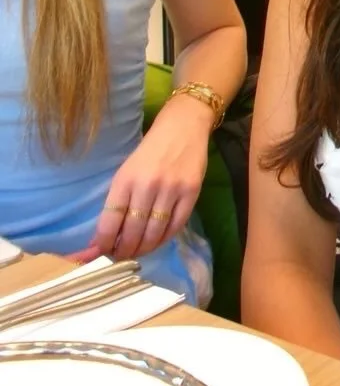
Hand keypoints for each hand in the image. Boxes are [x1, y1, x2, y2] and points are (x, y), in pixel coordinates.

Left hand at [68, 96, 211, 264]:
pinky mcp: (191, 192)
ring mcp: (171, 189)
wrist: (183, 127)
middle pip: (132, 231)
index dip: (104, 244)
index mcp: (125, 179)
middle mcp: (147, 185)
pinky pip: (175, 226)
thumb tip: (105, 236)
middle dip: (124, 251)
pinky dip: (164, 240)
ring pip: (154, 233)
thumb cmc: (150, 150)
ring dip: (143, 249)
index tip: (101, 254)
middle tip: (121, 258)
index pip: (110, 221)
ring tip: (137, 253)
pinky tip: (157, 242)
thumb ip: (118, 201)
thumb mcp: (127, 171)